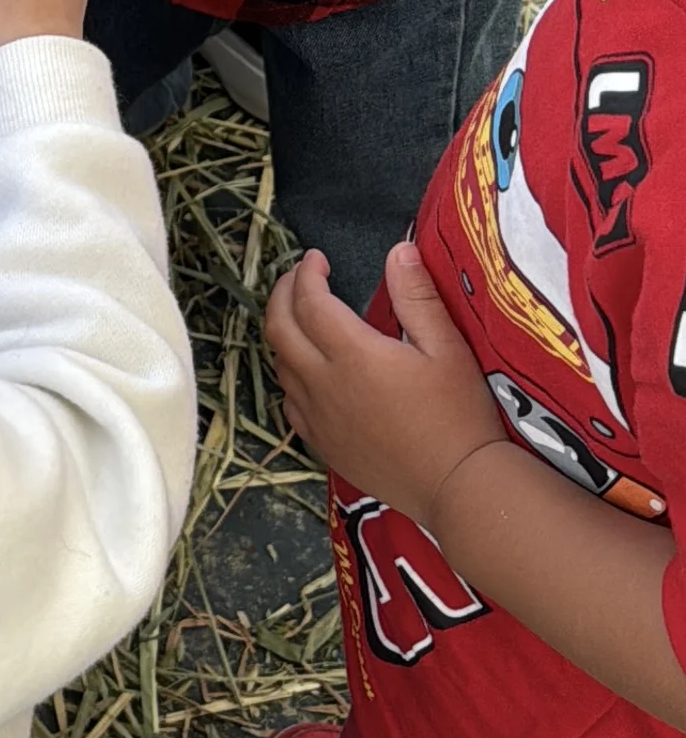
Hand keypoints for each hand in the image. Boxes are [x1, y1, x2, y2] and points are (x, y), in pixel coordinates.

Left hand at [264, 239, 504, 521]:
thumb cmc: (459, 414)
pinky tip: (307, 370)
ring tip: (302, 315)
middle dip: (282, 294)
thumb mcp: (447, 349)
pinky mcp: (321, 444)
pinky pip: (288, 401)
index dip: (306, 273)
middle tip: (300, 277)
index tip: (317, 258)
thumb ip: (418, 298)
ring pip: (279, 365)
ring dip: (283, 332)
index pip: (309, 301)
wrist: (455, 486)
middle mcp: (323, 384)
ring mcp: (317, 418)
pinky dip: (289, 373)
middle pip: (279, 329)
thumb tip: (398, 251)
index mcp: (352, 355)